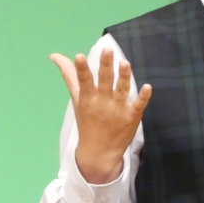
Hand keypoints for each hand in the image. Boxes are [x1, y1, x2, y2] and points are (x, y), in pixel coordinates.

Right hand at [50, 48, 151, 184]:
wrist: (99, 152)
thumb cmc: (87, 121)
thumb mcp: (78, 100)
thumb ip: (70, 76)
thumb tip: (55, 55)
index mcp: (88, 98)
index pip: (84, 80)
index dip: (81, 68)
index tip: (79, 56)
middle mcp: (103, 102)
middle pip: (105, 81)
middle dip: (106, 66)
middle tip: (107, 50)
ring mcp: (118, 110)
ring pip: (122, 90)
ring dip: (124, 77)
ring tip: (125, 63)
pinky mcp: (132, 117)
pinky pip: (138, 105)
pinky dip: (143, 97)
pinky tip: (148, 87)